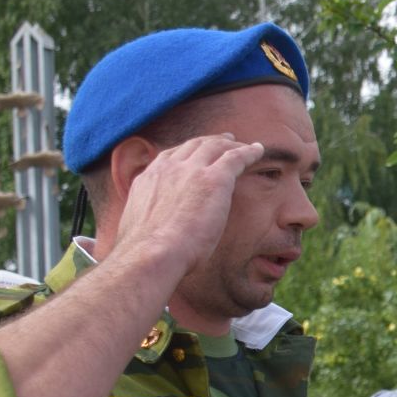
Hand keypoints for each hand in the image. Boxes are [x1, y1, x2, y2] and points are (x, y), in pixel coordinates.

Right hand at [110, 133, 264, 274]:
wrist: (153, 254)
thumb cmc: (147, 254)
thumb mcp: (137, 229)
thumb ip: (147, 221)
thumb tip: (149, 234)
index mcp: (149, 179)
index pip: (170, 157)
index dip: (187, 153)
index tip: (196, 155)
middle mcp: (168, 168)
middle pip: (193, 146)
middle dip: (210, 142)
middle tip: (225, 141)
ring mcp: (191, 170)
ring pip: (215, 147)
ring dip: (231, 145)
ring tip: (245, 146)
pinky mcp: (214, 178)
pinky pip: (235, 157)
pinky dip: (248, 152)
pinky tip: (259, 151)